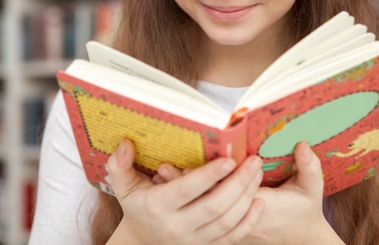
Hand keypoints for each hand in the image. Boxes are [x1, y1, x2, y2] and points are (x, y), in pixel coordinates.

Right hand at [105, 139, 265, 244]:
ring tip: (257, 173)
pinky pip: (232, 238)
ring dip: (247, 197)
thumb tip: (126, 143)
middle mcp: (177, 227)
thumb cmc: (137, 207)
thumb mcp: (123, 187)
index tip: (229, 159)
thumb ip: (119, 165)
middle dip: (238, 183)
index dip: (209, 176)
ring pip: (227, 222)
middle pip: (214, 207)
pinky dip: (249, 221)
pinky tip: (259, 201)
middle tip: (254, 161)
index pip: (187, 190)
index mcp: (158, 207)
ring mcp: (193, 241)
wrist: (140, 243)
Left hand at [154, 142, 344, 244]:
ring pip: (200, 212)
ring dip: (182, 193)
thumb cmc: (306, 209)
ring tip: (161, 174)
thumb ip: (311, 168)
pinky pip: (200, 218)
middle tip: (163, 167)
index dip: (207, 179)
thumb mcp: (312, 188)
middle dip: (185, 184)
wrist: (301, 236)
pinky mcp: (227, 232)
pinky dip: (188, 204)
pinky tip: (172, 188)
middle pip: (206, 203)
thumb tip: (303, 144)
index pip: (226, 193)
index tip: (184, 164)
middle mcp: (243, 222)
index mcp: (263, 207)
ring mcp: (234, 230)